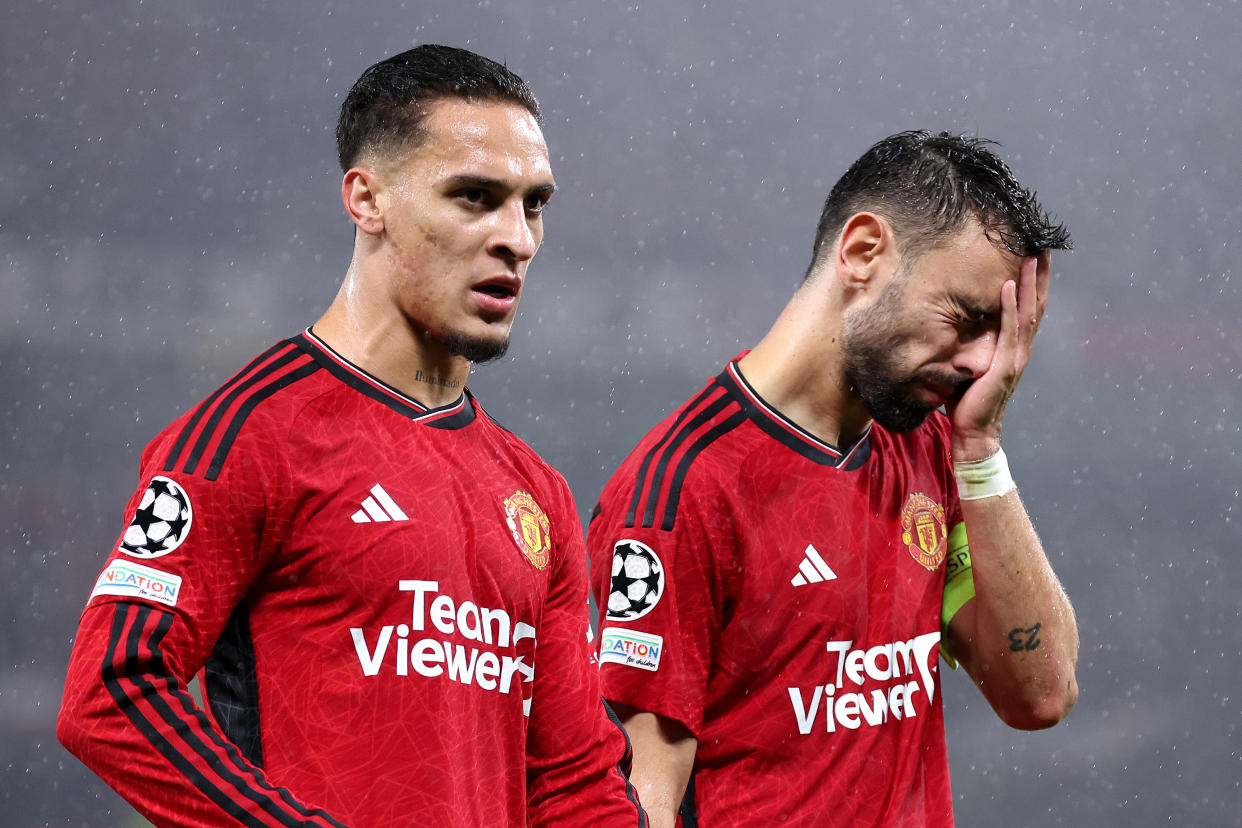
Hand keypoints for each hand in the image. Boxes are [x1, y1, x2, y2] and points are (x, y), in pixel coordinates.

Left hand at [945, 251, 1049, 459]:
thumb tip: (959, 325)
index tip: (1036, 256)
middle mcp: (1021, 348)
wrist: (974, 432)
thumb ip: (974, 346)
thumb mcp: (972, 365)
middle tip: (1042, 245)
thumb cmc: (969, 400)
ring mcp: (1015, 356)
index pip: (1029, 308)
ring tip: (1030, 256)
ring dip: (1029, 282)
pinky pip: (1008, 329)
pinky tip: (1007, 285)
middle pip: (1036, 304)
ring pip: (1027, 312)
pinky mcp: (1005, 365)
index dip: (1035, 283)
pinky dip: (1008, 306)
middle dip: (1040, 275)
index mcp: (1015, 348)